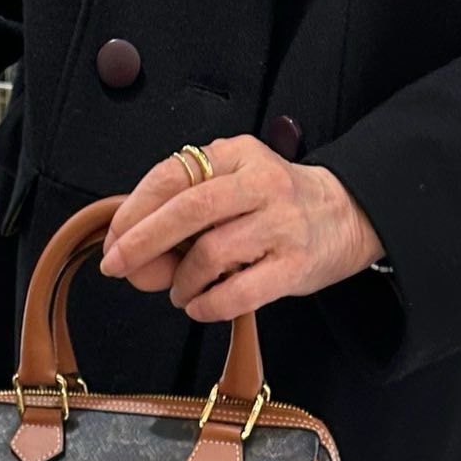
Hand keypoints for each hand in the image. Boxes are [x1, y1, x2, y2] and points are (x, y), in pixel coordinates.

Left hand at [100, 135, 382, 323]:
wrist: (347, 214)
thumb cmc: (275, 204)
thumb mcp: (233, 184)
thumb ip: (185, 210)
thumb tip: (130, 256)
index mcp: (237, 155)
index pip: (174, 175)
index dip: (136, 209)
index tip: (112, 238)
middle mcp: (260, 184)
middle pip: (189, 210)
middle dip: (143, 241)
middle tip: (117, 266)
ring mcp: (280, 225)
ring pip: (211, 253)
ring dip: (181, 280)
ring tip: (179, 291)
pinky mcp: (293, 267)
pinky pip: (237, 293)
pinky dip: (206, 305)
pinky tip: (198, 306)